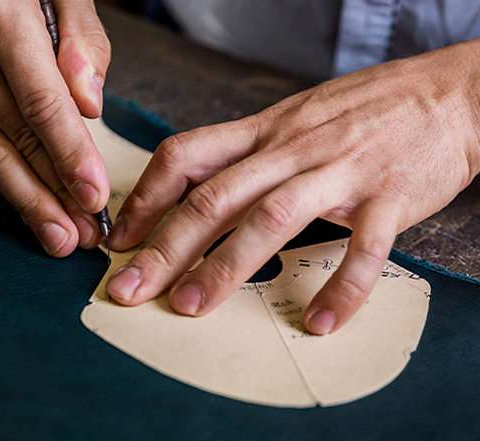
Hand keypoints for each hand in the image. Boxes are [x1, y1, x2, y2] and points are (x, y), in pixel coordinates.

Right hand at [0, 0, 110, 255]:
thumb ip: (82, 40)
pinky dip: (6, 179)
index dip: (70, 156)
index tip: (94, 198)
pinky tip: (31, 202)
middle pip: (16, 139)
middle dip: (54, 195)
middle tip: (84, 236)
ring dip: (28, 201)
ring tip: (60, 237)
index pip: (42, 104)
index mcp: (0, 16)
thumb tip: (90, 105)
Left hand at [105, 40, 479, 333]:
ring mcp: (341, 171)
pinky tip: (319, 320)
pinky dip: (341, 287)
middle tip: (129, 290)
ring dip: (226, 267)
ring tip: (191, 307)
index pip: (186, 156)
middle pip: (215, 197)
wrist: (448, 94)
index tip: (122, 238)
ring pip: (273, 218)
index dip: (146, 197)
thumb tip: (200, 195)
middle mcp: (293, 149)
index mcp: (265, 130)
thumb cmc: (363, 110)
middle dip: (166, 248)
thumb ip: (248, 156)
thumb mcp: (294, 119)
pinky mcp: (391, 196)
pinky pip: (363, 248)